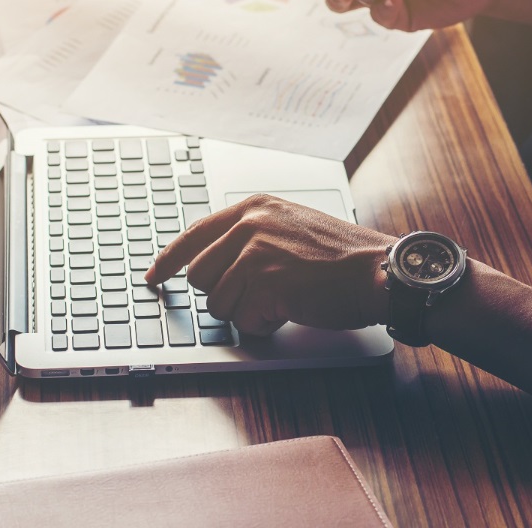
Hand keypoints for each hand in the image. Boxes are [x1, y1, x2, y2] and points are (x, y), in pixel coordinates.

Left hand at [144, 195, 390, 334]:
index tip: (154, 277)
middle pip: (200, 276)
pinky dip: (265, 324)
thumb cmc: (342, 255)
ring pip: (218, 304)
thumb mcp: (292, 225)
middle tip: (261, 294)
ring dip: (248, 311)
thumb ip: (253, 234)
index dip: (168, 261)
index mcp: (254, 207)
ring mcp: (255, 253)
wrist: (376, 270)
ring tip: (283, 298)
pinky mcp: (264, 283)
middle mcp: (249, 224)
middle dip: (225, 294)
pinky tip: (290, 308)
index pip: (193, 234)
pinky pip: (242, 321)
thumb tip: (216, 262)